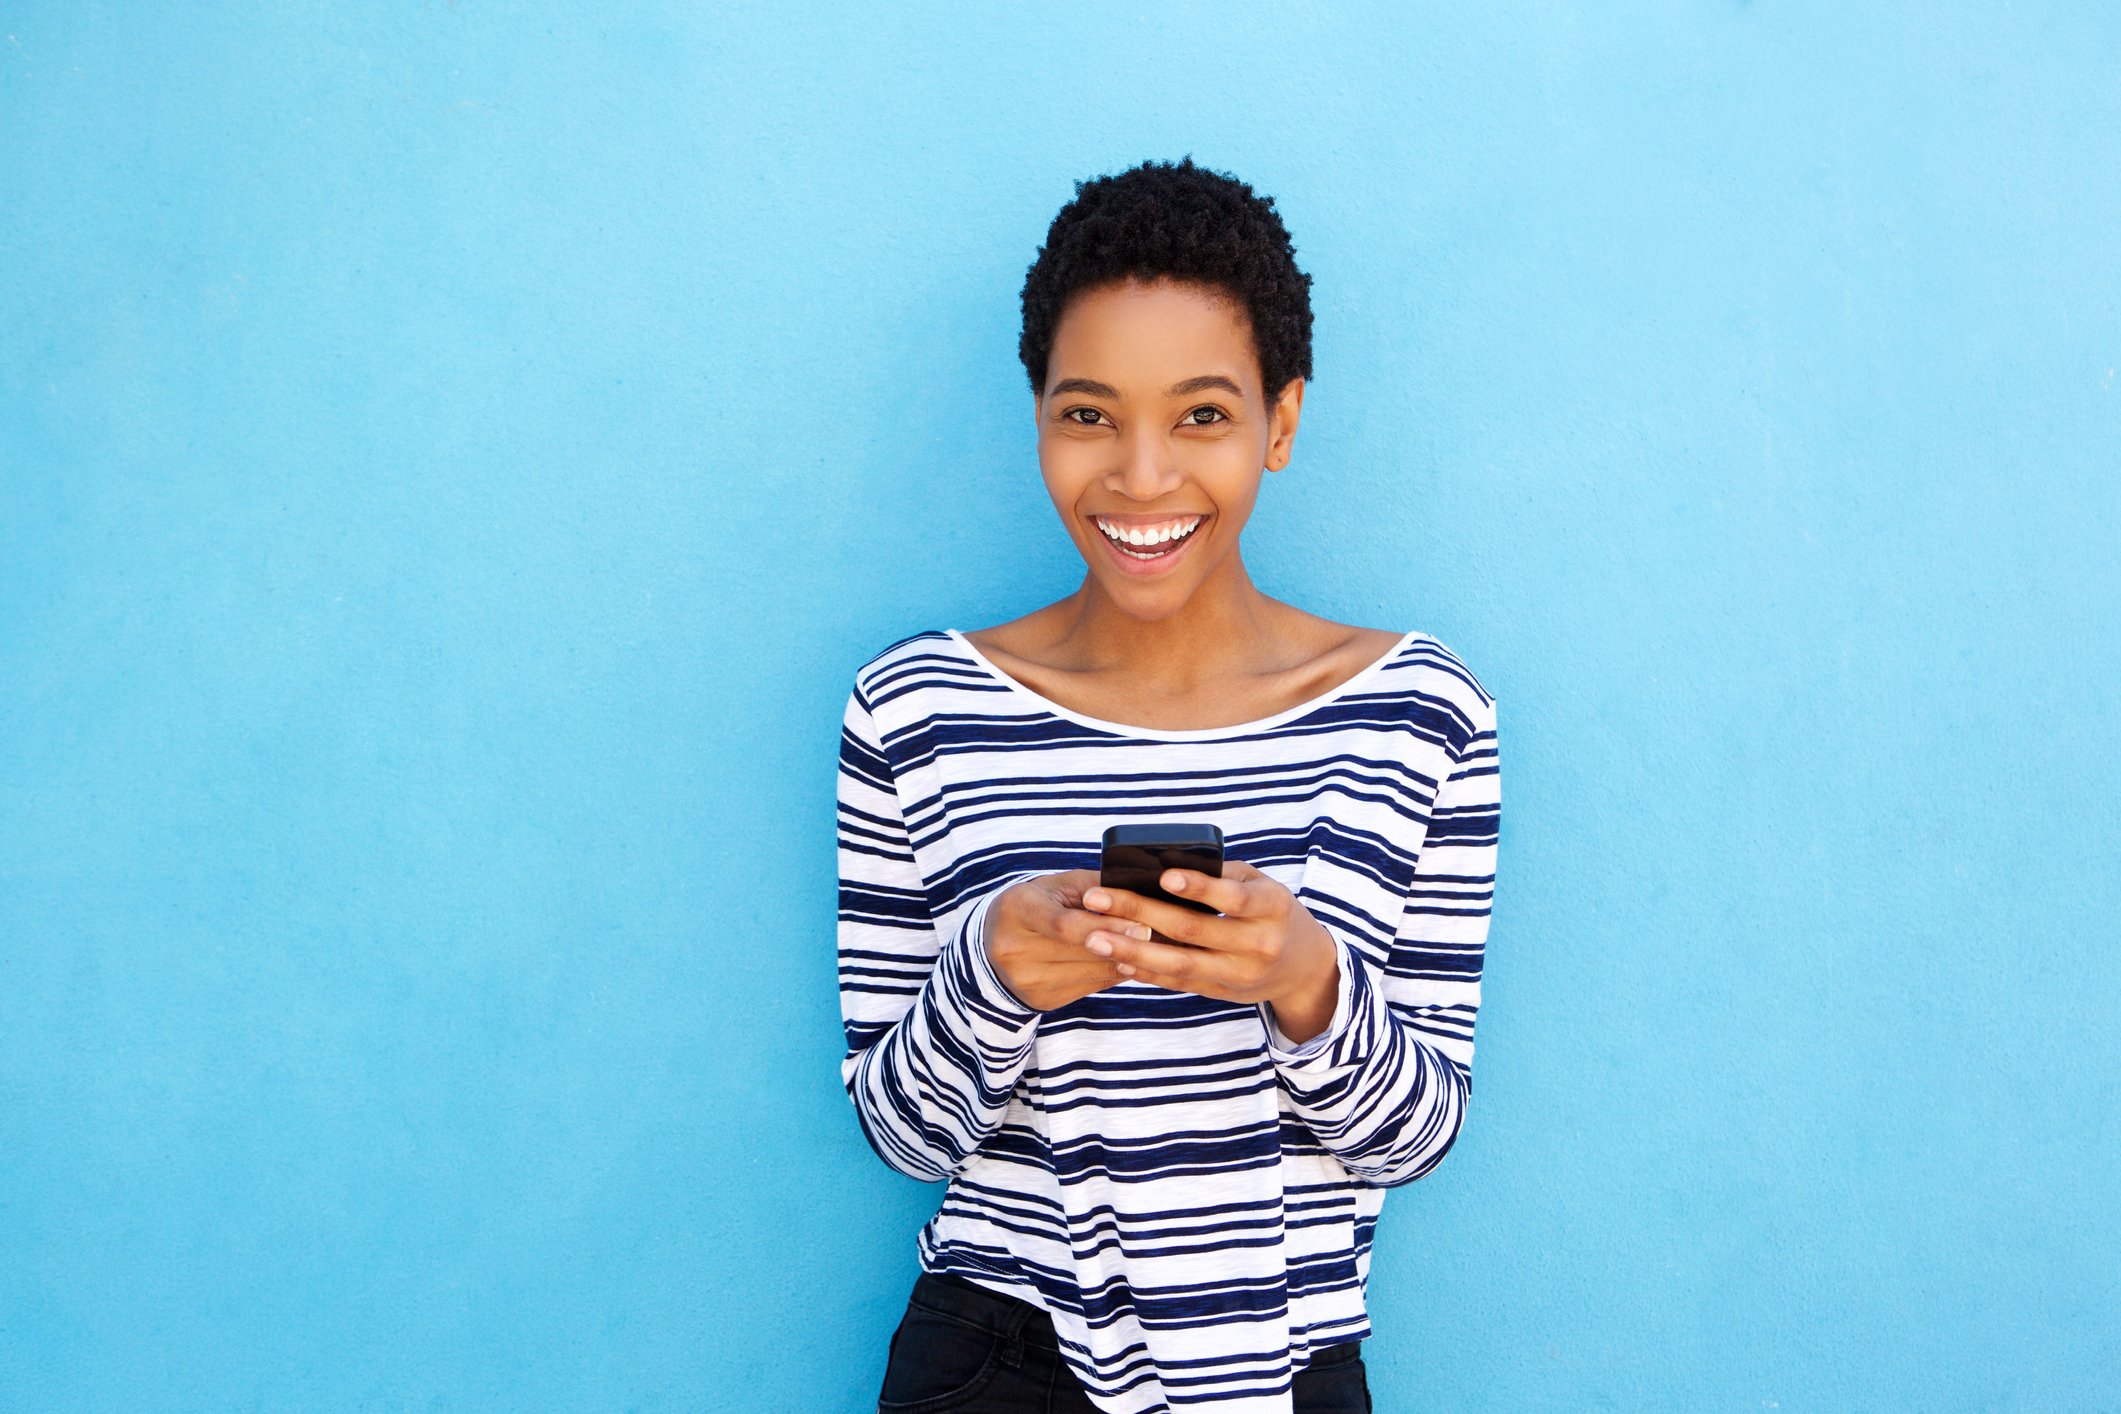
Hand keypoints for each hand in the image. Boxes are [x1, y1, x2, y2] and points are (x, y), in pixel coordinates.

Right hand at [984, 870, 1148, 1012]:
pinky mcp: (1042, 1001)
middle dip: (1127, 943)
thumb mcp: (1054, 886)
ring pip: (1094, 971)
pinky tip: (1133, 961)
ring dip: (1128, 959)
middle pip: (1084, 950)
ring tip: (1156, 947)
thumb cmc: (1032, 907)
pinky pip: (1093, 986)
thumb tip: (1141, 893)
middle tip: (1163, 936)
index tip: (1142, 926)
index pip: (1066, 924)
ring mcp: (1027, 980)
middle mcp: (1015, 949)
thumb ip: (1094, 886)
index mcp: (1017, 909)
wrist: (990, 949)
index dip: (1106, 925)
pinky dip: (1116, 972)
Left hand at [1079, 859, 1341, 1044]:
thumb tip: (1163, 863)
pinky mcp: (1224, 994)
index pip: (1234, 897)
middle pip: (1193, 929)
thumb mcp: (1262, 885)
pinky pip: (1180, 983)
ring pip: (1180, 964)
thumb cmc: (1272, 911)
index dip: (1199, 887)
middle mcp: (1259, 943)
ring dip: (1133, 950)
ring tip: (1094, 938)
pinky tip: (1118, 960)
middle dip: (1140, 912)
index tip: (1163, 875)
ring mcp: (1241, 974)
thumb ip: (1223, 875)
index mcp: (1272, 907)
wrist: (1304, 968)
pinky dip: (1148, 972)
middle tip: (1097, 898)